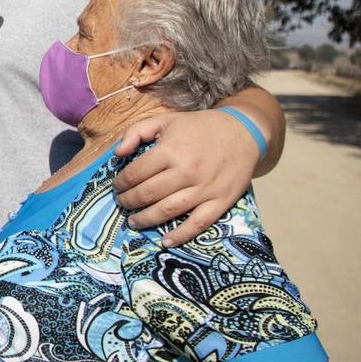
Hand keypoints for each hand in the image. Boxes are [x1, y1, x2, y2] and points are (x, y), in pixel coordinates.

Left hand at [112, 109, 260, 246]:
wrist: (243, 132)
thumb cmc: (199, 127)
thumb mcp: (165, 120)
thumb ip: (135, 132)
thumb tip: (117, 154)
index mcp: (170, 150)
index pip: (135, 173)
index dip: (121, 183)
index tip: (117, 186)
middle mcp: (186, 172)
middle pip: (148, 194)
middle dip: (129, 202)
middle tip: (122, 203)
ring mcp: (204, 189)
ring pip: (167, 211)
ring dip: (146, 219)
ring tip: (133, 222)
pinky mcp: (220, 201)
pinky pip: (198, 223)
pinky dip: (181, 235)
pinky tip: (166, 242)